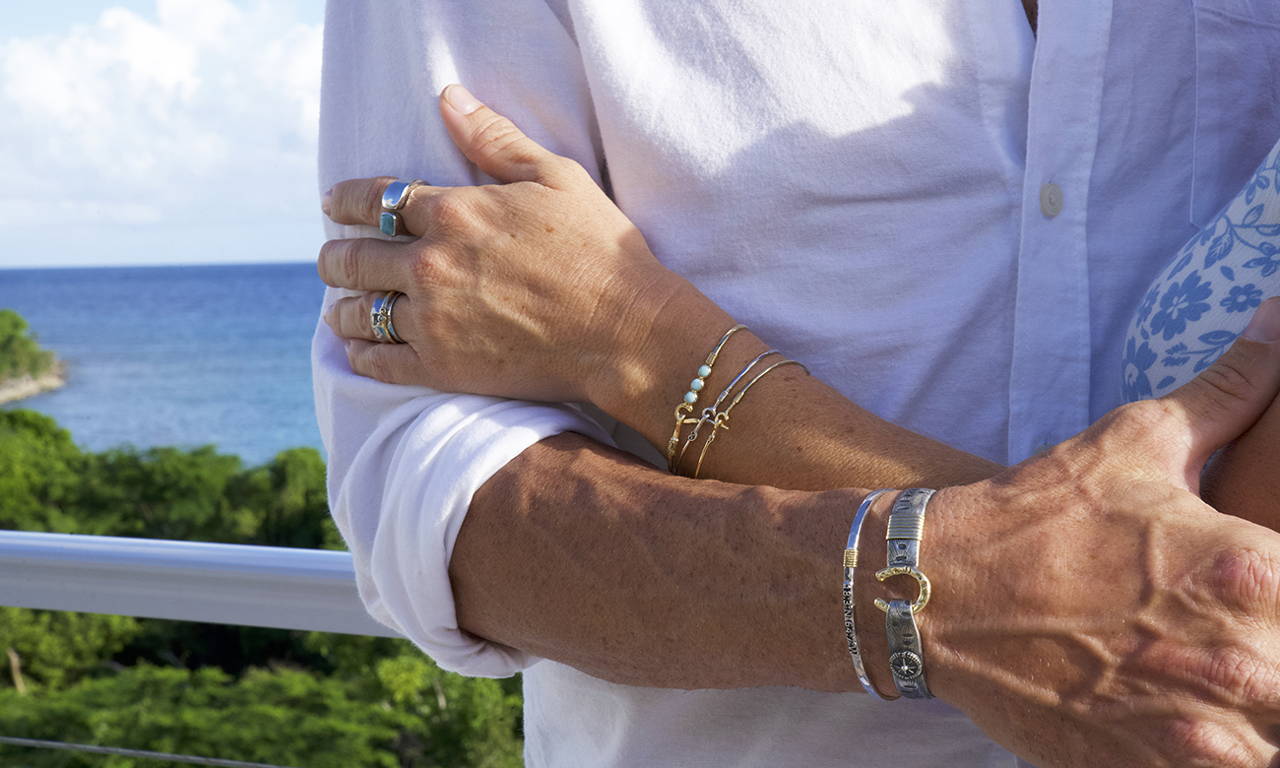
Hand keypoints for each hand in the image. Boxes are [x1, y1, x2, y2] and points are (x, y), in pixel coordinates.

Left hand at [318, 84, 687, 402]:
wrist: (624, 331)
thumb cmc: (599, 250)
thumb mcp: (556, 177)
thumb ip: (495, 139)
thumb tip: (448, 99)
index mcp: (454, 213)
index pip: (376, 200)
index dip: (346, 200)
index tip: (333, 203)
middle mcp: (430, 265)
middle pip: (353, 258)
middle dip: (335, 256)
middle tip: (331, 258)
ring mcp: (432, 320)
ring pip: (357, 312)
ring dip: (342, 306)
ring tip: (340, 307)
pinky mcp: (442, 368)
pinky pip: (379, 362)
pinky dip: (360, 354)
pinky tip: (357, 349)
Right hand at [895, 298, 1279, 765]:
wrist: (933, 594)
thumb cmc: (1037, 517)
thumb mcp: (1134, 440)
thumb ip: (1230, 390)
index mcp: (1254, 573)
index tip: (1261, 592)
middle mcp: (1243, 661)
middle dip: (1275, 657)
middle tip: (1235, 636)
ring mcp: (1198, 734)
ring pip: (1277, 743)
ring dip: (1261, 716)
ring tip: (1217, 684)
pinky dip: (1218, 752)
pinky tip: (1187, 720)